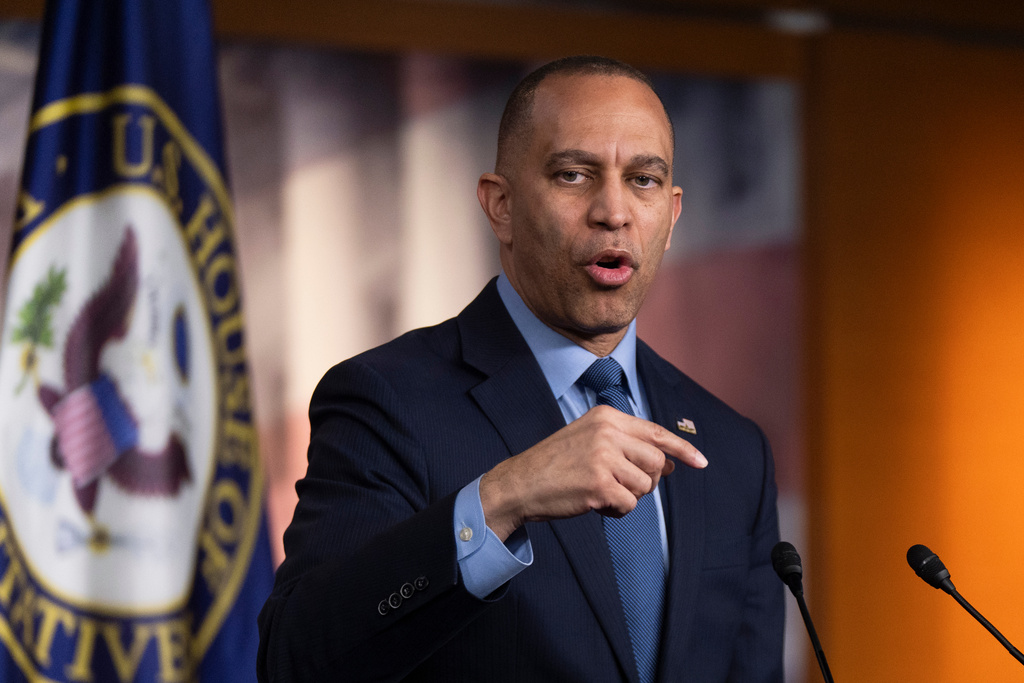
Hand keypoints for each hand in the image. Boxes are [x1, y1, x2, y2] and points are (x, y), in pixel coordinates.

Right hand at [479, 405, 706, 540]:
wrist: (520, 483)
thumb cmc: (556, 464)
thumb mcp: (589, 439)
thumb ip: (627, 445)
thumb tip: (670, 463)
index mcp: (606, 416)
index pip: (655, 432)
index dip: (682, 448)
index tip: (701, 462)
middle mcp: (607, 432)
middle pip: (656, 461)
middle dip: (648, 480)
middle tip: (624, 486)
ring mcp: (603, 457)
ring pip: (645, 485)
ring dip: (629, 496)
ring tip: (603, 493)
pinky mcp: (599, 484)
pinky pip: (630, 504)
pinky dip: (618, 510)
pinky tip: (597, 504)